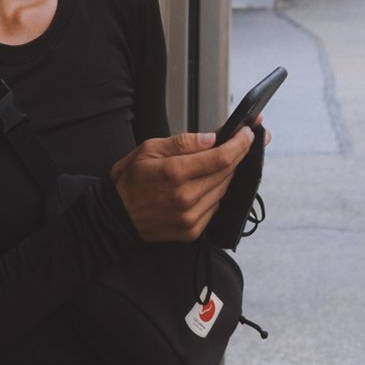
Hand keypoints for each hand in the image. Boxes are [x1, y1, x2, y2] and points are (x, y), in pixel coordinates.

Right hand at [110, 127, 251, 243]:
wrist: (116, 216)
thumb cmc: (130, 181)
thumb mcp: (149, 149)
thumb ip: (183, 142)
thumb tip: (211, 138)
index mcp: (175, 173)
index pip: (221, 158)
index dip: (240, 144)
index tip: (248, 134)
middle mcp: (186, 197)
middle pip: (227, 173)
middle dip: (240, 154)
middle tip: (246, 140)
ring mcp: (191, 217)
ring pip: (224, 190)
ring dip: (227, 174)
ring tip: (223, 160)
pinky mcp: (193, 230)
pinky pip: (216, 207)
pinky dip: (216, 192)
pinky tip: (208, 183)